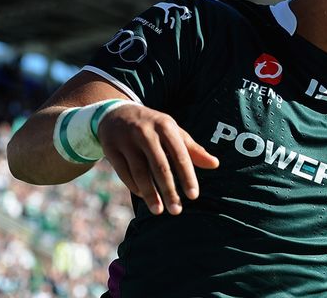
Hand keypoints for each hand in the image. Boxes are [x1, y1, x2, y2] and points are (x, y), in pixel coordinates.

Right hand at [97, 103, 218, 214]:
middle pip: (160, 166)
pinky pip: (124, 173)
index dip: (187, 176)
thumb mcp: (173, 132)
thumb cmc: (153, 127)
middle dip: (169, 190)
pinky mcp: (111, 148)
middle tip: (176, 210)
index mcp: (166, 126)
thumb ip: (193, 149)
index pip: (180, 155)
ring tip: (159, 211)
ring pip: (140, 172)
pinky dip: (135, 186)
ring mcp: (127, 140)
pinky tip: (144, 197)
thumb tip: (215, 164)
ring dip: (150, 194)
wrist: (117, 114)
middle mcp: (146, 132)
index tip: (193, 196)